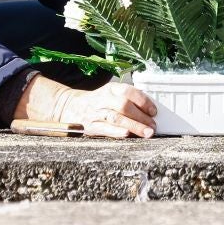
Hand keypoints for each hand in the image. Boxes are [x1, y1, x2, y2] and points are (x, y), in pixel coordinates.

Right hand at [16, 73, 155, 137]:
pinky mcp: (90, 126)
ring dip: (133, 126)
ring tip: (146, 133)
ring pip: (116, 117)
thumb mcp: (110, 95)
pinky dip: (116, 132)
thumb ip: (127, 100)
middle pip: (124, 105)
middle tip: (153, 126)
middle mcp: (103, 99)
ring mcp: (96, 112)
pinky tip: (127, 135)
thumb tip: (149, 112)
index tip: (153, 111)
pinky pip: (104, 128)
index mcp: (110, 89)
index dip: (143, 101)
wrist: (70, 108)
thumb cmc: (97, 102)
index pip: (128, 91)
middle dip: (141, 116)